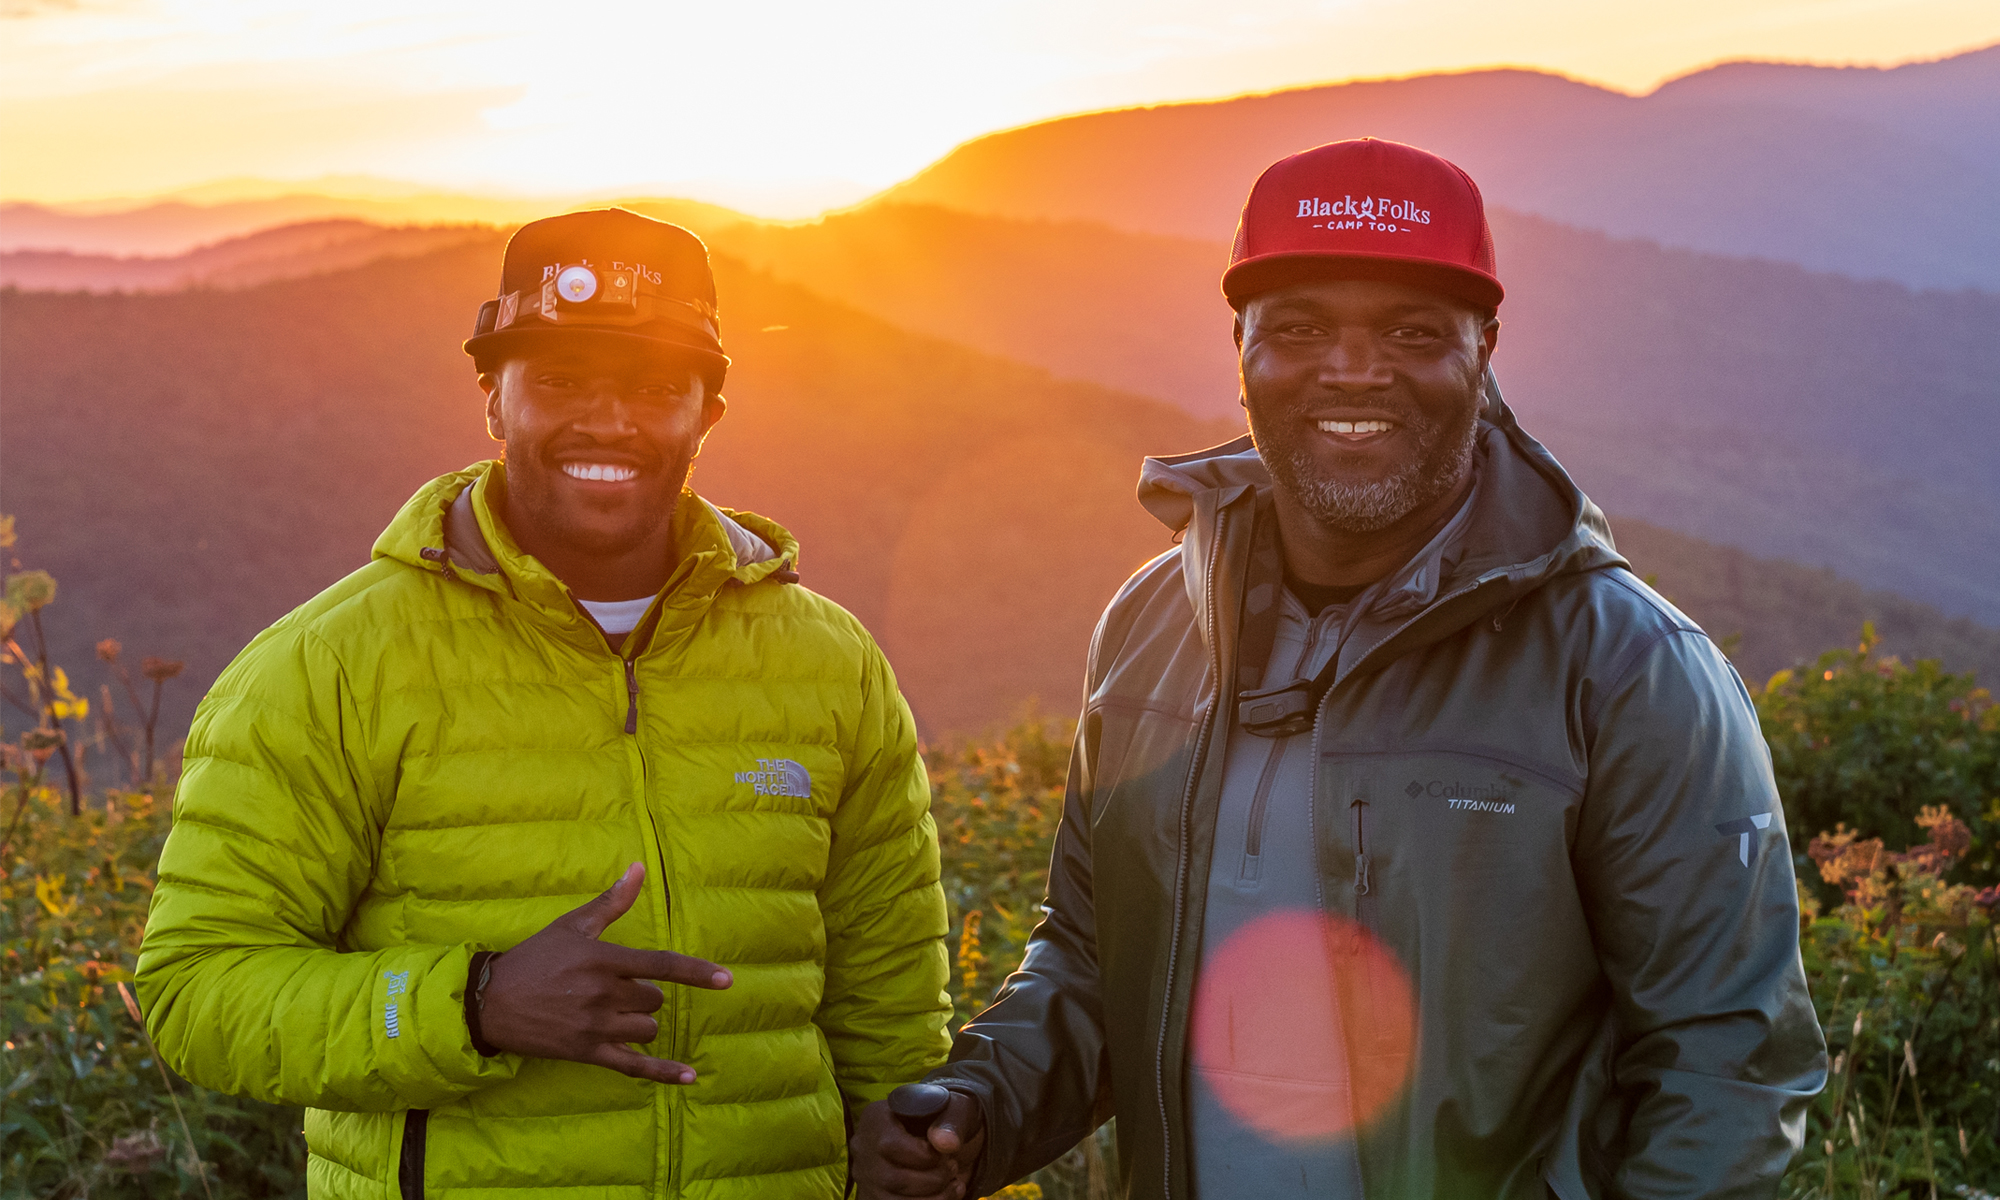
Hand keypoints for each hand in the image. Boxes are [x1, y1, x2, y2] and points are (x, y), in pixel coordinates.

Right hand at [478, 863, 730, 1082]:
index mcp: (605, 961)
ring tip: (611, 1013)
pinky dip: (664, 1073)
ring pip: (647, 1029)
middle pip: (654, 1000)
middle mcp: (604, 995)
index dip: (696, 972)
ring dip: (640, 1022)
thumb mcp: (572, 925)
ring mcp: (596, 1027)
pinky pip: (634, 1067)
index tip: (725, 980)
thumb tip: (639, 868)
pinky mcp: (587, 1052)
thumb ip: (612, 902)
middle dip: (643, 995)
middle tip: (610, 988)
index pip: (661, 966)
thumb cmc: (534, 958)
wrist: (490, 1002)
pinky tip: (689, 1077)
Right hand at [851, 1089, 985, 1198]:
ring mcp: (866, 1176)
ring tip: (953, 1185)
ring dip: (933, 1199)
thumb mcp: (956, 1107)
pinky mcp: (872, 1196)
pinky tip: (944, 1196)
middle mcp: (864, 1148)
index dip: (923, 1156)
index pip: (889, 1145)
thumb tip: (946, 1143)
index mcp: (876, 1118)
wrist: (942, 1137)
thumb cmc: (946, 1119)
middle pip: (892, 1179)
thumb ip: (953, 1119)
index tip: (944, 1153)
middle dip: (933, 1180)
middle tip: (952, 1169)